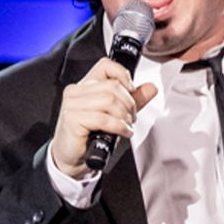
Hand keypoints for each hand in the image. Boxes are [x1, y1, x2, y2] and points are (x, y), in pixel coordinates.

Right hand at [50, 58, 158, 177]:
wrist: (72, 158)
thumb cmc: (89, 136)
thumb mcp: (116, 115)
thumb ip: (133, 100)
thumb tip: (151, 88)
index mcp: (85, 86)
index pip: (105, 65)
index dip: (123, 74)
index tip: (132, 90)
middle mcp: (76, 91)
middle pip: (112, 86)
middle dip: (129, 103)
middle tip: (131, 118)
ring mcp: (72, 105)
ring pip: (109, 100)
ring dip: (124, 116)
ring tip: (126, 126)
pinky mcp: (72, 119)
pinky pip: (102, 118)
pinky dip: (118, 126)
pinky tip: (122, 132)